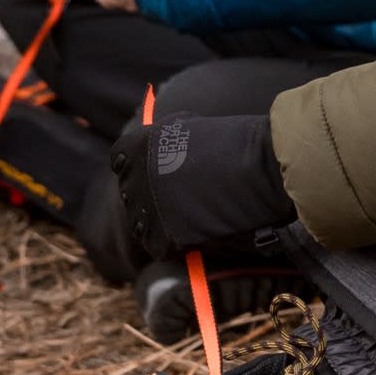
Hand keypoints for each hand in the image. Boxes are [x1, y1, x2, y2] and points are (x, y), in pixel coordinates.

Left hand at [110, 111, 294, 263]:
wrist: (255, 169)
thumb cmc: (231, 143)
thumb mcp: (185, 127)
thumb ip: (162, 140)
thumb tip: (158, 149)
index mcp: (133, 147)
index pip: (120, 162)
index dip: (142, 168)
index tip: (163, 172)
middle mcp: (131, 178)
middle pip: (131, 195)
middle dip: (152, 198)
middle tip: (184, 198)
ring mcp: (144, 210)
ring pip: (141, 225)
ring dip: (161, 224)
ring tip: (192, 217)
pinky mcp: (160, 238)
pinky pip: (160, 248)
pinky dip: (177, 245)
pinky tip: (200, 231)